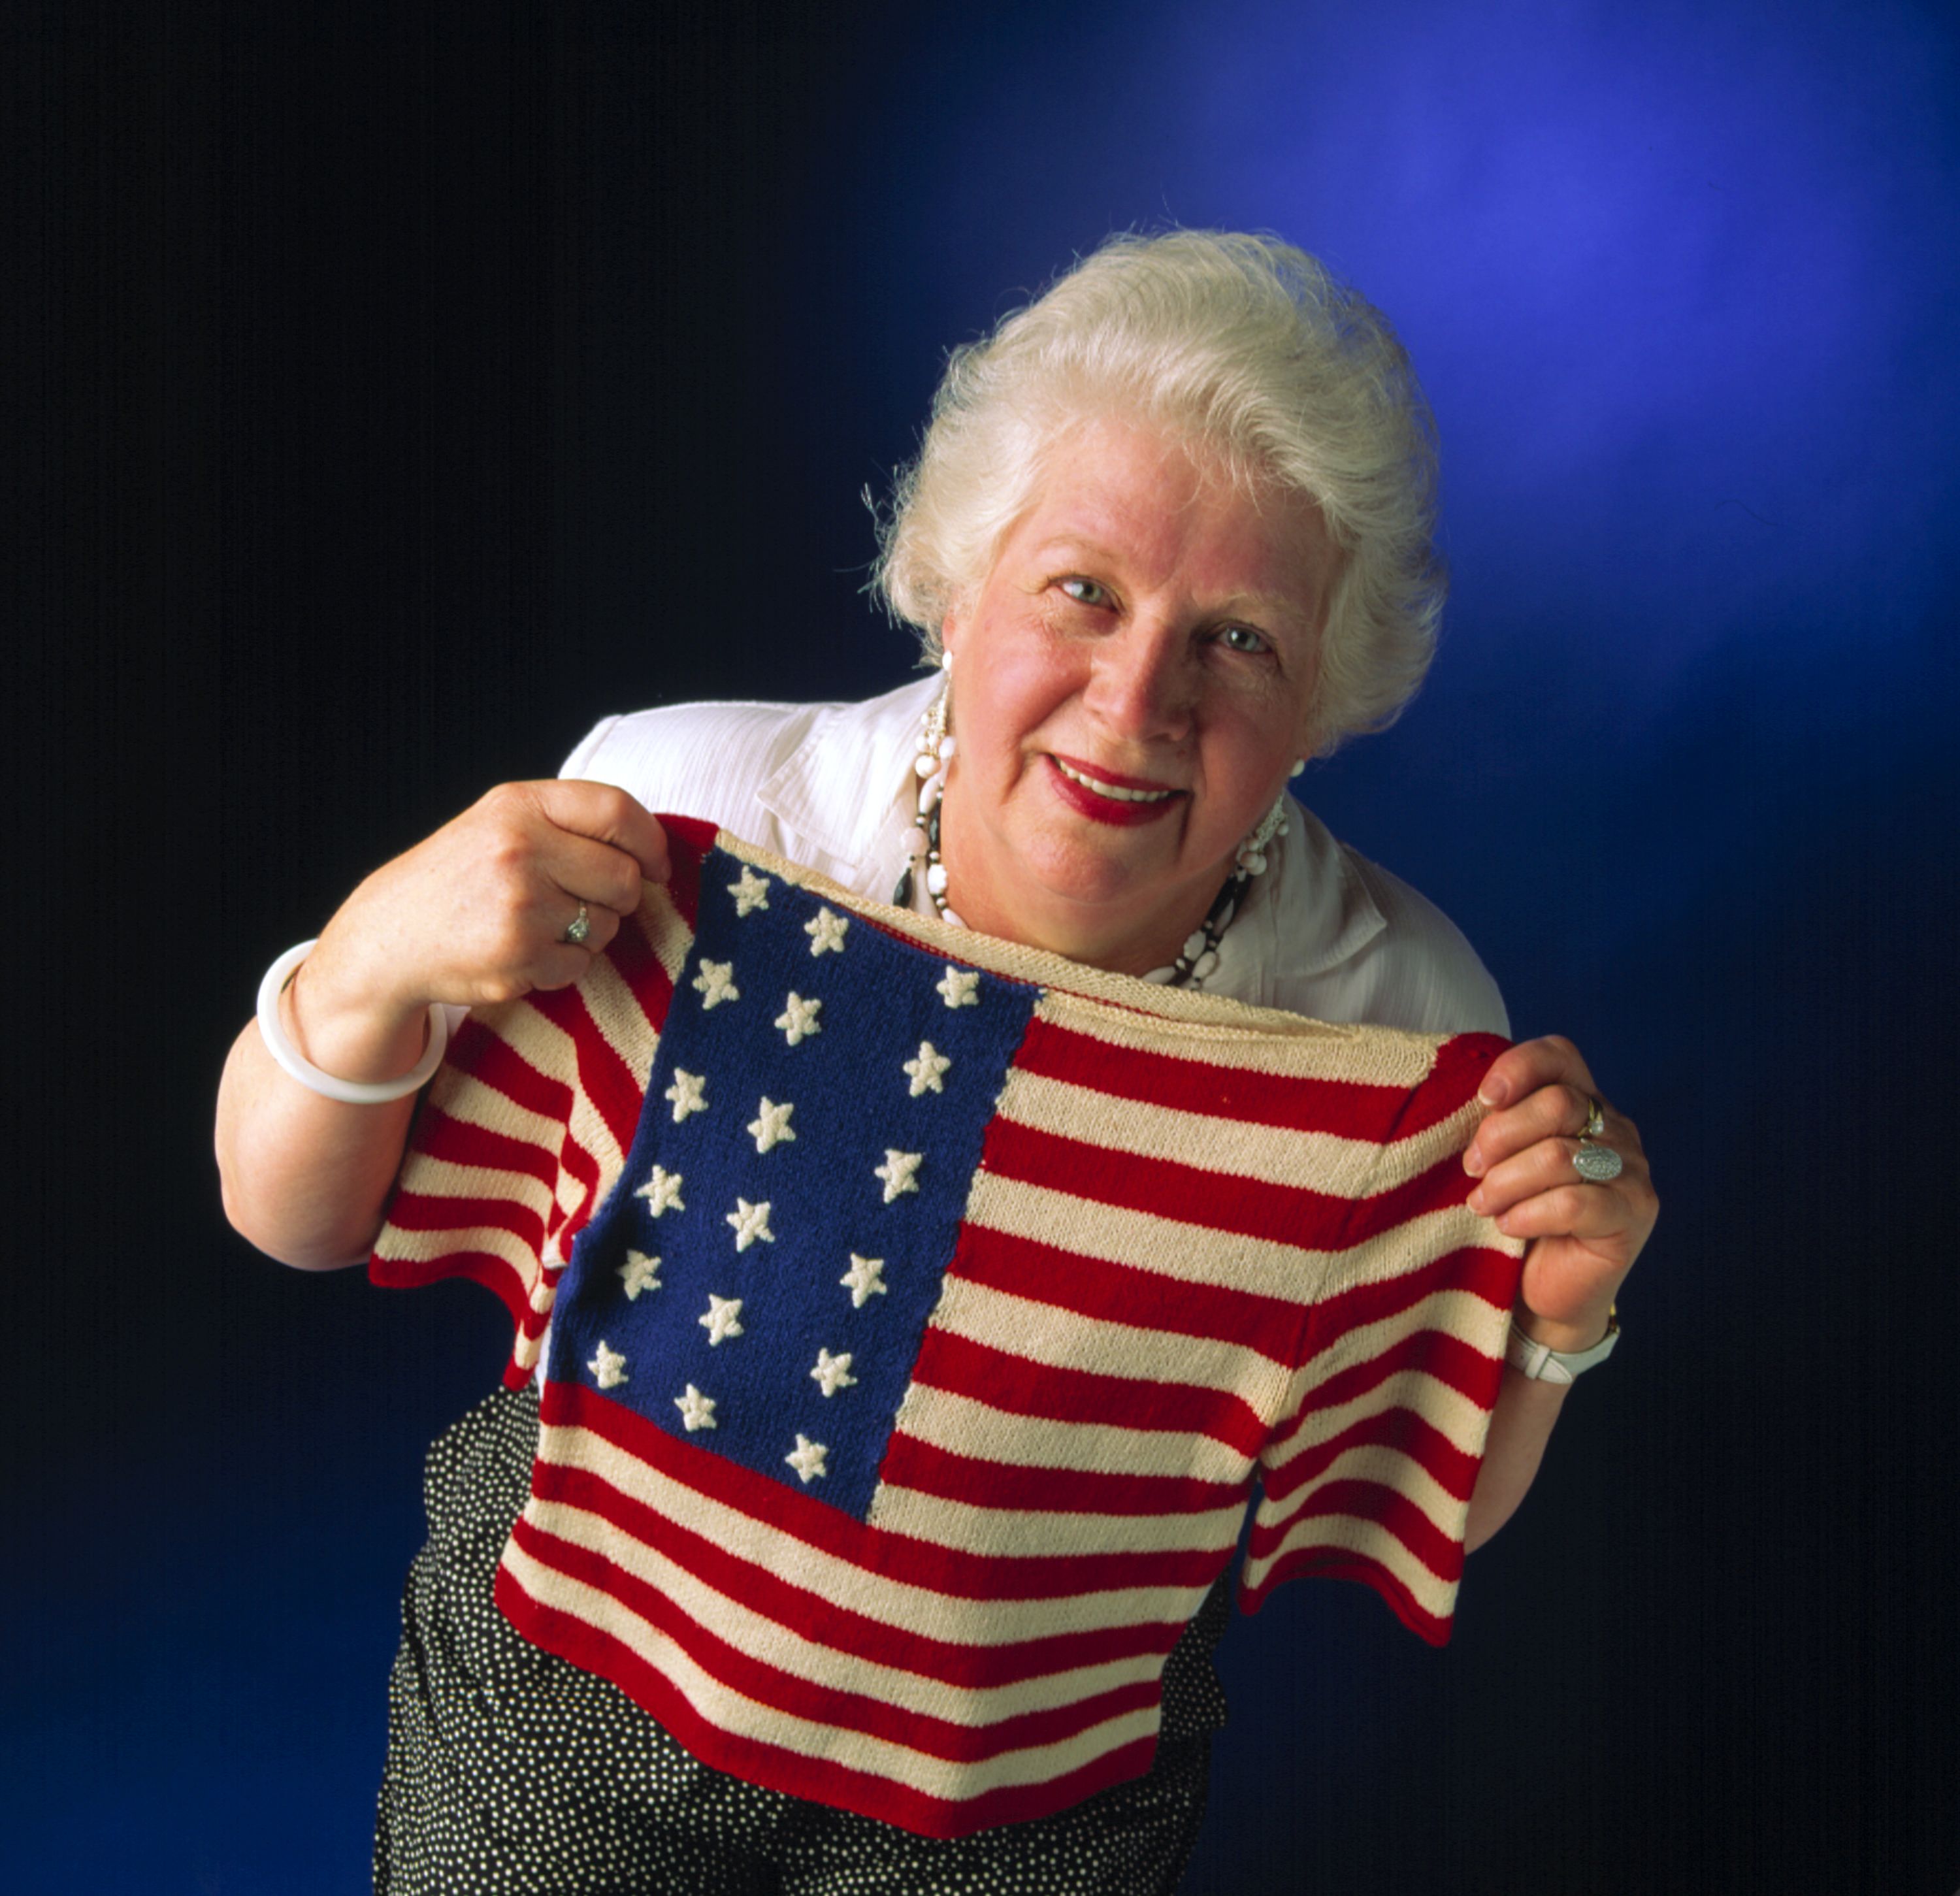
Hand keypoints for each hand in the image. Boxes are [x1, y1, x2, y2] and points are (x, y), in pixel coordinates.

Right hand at [290, 781, 669, 1080]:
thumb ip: (569, 823)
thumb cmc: (460, 878)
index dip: (651, 840)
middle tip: (586, 900)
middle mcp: (520, 850)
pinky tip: (524, 951)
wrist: (390, 938)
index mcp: (519, 805)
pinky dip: (563, 963)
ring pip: (607, 925)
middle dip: (620, 896)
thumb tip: (654, 852)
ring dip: (590, 931)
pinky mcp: (519, 957)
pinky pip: (581, 964)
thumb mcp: (501, 823)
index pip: (617, 808)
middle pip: (624, 877)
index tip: (658, 864)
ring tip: (540, 923)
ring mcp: (520, 906)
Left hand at [1461, 1035, 1656, 1353]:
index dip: (1518, 1067)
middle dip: (1500, 1136)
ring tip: (1482, 1204)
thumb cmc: (1518, 1217)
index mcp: (1584, 1102)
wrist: (1545, 1293)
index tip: (1482, 1099)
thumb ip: (1500, 1125)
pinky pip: (1575, 1203)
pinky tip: (1509, 1226)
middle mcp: (1616, 1129)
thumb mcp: (1503, 1162)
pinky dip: (1530, 1214)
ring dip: (1506, 1181)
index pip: (1560, 1056)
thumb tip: (1469, 1101)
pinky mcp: (1634, 1214)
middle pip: (1557, 1104)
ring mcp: (1632, 1171)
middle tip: (1470, 1169)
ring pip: (1559, 1155)